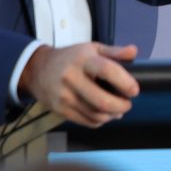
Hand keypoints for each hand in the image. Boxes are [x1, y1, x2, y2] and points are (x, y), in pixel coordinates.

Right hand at [18, 42, 139, 127]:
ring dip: (113, 115)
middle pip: (103, 101)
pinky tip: (104, 114)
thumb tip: (133, 51)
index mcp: (82, 60)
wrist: (36, 69)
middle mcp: (71, 78)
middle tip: (127, 103)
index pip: (107, 71)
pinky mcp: (60, 110)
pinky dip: (100, 121)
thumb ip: (114, 51)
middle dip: (122, 106)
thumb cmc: (70, 58)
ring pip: (96, 115)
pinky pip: (86, 121)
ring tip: (118, 109)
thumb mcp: (91, 48)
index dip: (125, 83)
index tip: (134, 90)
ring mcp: (64, 96)